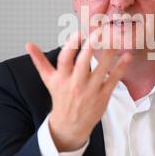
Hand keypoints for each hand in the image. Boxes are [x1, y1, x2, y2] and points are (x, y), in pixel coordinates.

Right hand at [25, 30, 131, 151]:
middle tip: (99, 31)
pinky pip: (113, 80)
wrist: (70, 125)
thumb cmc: (60, 98)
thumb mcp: (49, 80)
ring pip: (101, 69)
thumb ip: (39, 61)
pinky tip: (126, 55)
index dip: (71, 46)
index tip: (78, 32)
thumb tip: (28, 44)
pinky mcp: (103, 96)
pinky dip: (121, 67)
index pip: (65, 60)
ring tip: (114, 38)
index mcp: (62, 79)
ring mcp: (91, 90)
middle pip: (83, 63)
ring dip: (108, 53)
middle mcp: (76, 84)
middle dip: (91, 46)